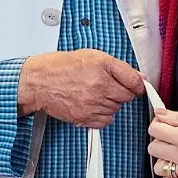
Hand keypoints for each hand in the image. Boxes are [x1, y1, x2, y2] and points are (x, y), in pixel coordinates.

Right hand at [17, 50, 144, 127]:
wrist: (39, 82)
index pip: (134, 81)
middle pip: (126, 97)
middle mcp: (99, 86)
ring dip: (110, 103)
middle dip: (120, 92)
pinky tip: (92, 105)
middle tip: (107, 86)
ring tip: (95, 94)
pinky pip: (106, 121)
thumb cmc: (62, 67)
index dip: (137, 84)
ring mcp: (92, 104)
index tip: (135, 86)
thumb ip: (118, 67)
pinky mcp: (85, 117)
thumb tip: (138, 77)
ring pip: (116, 109)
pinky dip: (102, 115)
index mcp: (103, 67)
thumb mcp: (92, 56)